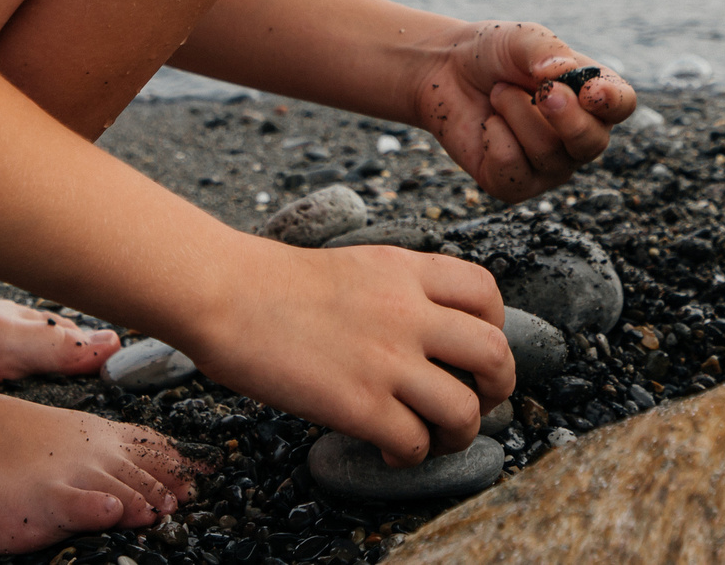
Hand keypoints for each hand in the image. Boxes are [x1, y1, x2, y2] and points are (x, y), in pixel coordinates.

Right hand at [190, 235, 512, 463]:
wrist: (225, 293)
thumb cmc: (274, 284)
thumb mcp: (357, 266)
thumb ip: (399, 291)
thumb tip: (424, 332)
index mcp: (408, 271)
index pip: (487, 292)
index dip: (494, 327)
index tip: (472, 351)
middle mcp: (409, 313)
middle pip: (495, 354)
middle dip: (498, 389)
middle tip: (477, 402)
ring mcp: (387, 360)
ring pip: (466, 410)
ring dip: (459, 434)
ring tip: (433, 438)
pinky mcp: (360, 404)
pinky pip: (415, 444)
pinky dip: (411, 457)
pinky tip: (390, 452)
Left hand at [408, 22, 635, 200]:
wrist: (445, 72)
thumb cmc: (494, 54)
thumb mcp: (522, 37)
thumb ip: (545, 49)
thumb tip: (559, 72)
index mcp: (592, 97)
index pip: (621, 105)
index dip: (612, 102)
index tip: (591, 91)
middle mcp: (578, 136)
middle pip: (592, 143)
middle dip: (566, 117)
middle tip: (543, 91)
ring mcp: (550, 165)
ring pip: (547, 154)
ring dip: (515, 113)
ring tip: (499, 93)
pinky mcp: (515, 185)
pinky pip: (511, 171)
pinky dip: (494, 137)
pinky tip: (489, 123)